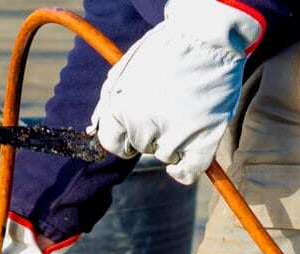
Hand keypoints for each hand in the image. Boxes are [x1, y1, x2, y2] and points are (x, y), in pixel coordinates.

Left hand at [90, 0, 262, 184]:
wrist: (206, 36)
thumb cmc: (164, 50)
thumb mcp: (124, 70)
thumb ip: (107, 104)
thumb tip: (93, 131)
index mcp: (118, 109)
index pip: (113, 143)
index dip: (126, 134)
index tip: (139, 123)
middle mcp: (142, 127)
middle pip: (141, 147)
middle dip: (152, 132)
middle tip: (169, 105)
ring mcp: (173, 136)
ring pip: (165, 155)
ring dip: (173, 140)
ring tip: (186, 109)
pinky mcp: (202, 141)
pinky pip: (187, 172)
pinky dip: (185, 169)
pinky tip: (186, 157)